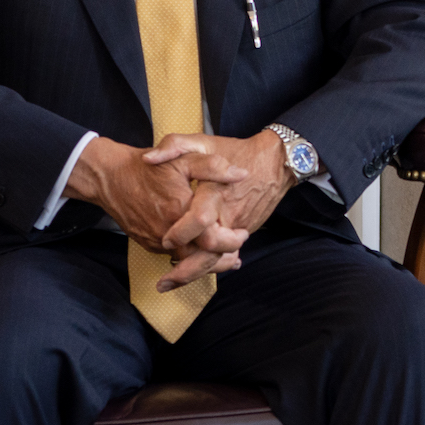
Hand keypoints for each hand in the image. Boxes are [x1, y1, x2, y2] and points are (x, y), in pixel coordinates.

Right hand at [67, 136, 233, 253]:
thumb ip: (214, 167)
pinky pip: (172, 256)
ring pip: (185, 261)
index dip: (230, 241)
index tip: (244, 234)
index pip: (210, 239)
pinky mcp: (147, 244)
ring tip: (227, 258)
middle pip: (199, 259)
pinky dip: (189, 257)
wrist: (111, 178)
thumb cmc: (149, 167)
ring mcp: (155, 240)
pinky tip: (201, 250)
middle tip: (237, 254)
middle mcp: (167, 232)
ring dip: (206, 262)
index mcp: (180, 211)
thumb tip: (242, 174)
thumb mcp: (184, 159)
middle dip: (221, 260)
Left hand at [146, 130, 294, 283]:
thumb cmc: (237, 150)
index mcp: (215, 193)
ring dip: (197, 273)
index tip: (165, 240)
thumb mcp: (203, 141)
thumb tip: (148, 159)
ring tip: (173, 283)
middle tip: (163, 283)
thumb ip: (174, 145)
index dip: (181, 233)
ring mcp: (239, 225)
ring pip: (218, 257)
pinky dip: (212, 264)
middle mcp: (227, 214)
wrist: (275, 160)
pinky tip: (197, 271)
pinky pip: (227, 252)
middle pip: (209, 251)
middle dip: (186, 271)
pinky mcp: (245, 229)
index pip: (199, 220)